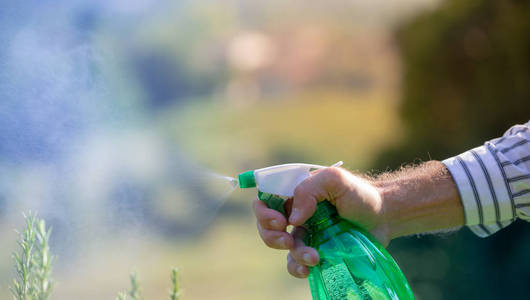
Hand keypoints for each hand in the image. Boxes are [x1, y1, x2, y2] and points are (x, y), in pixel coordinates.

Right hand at [253, 167, 387, 277]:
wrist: (384, 217)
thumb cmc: (359, 194)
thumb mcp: (335, 180)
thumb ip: (310, 189)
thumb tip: (294, 218)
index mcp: (295, 193)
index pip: (266, 200)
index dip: (264, 212)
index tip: (280, 221)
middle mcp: (296, 213)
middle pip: (266, 226)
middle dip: (271, 235)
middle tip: (288, 240)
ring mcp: (305, 234)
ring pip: (282, 247)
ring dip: (293, 254)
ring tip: (314, 257)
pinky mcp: (315, 251)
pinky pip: (296, 263)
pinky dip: (297, 268)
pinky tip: (308, 270)